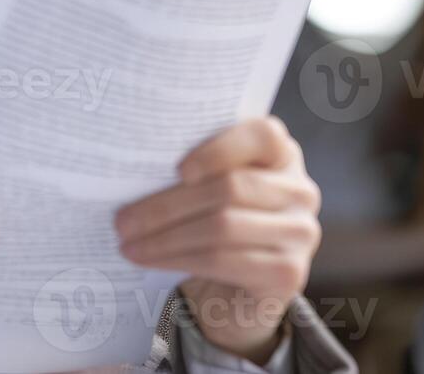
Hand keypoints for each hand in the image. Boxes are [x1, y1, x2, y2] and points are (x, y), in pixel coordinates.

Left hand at [114, 117, 322, 363]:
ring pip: (222, 227)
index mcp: (282, 155)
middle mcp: (300, 190)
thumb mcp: (210, 190)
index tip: (178, 170)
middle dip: (168, 205)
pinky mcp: (289, 272)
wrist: (238, 288)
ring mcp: (301, 232)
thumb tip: (134, 166)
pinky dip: (178, 260)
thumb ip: (194, 172)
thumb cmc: (217, 223)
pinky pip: (224, 261)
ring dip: (165, 237)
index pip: (263, 136)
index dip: (220, 149)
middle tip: (123, 219)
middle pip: (231, 188)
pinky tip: (149, 260)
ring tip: (127, 241)